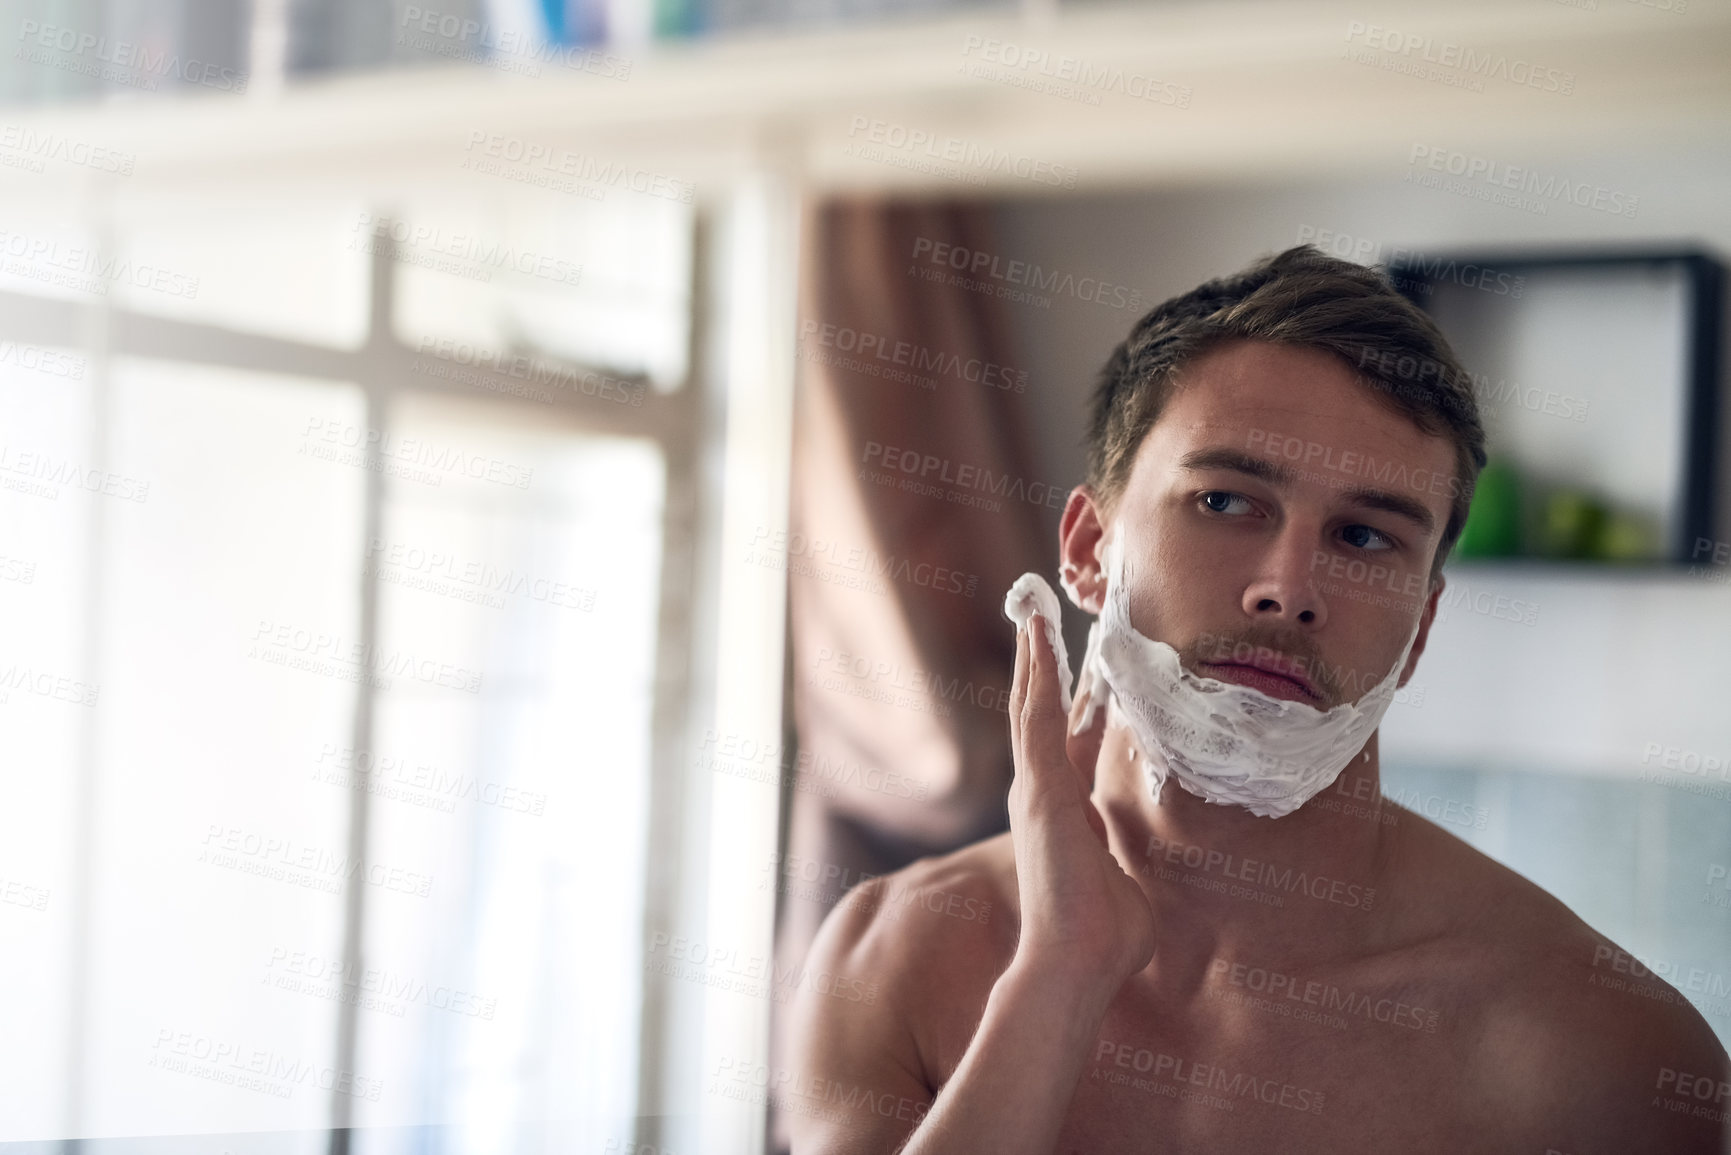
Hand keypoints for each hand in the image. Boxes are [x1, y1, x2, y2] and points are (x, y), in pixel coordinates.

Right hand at [1007, 612, 1155, 995]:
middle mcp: (1039, 795)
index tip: (1086, 670)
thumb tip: (1145, 863)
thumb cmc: (1106, 938)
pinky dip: (1034, 672)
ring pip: (1028, 705)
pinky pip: (1034, 716)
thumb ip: (1130, 860)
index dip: (1074, 704)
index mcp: (1062, 814)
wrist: (1076, 962)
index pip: (1066, 744)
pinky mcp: (1038, 788)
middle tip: (1039, 619)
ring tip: (1032, 611)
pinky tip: (1035, 634)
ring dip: (1032, 656)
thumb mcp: (1128, 882)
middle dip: (1039, 666)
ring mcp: (1033, 789)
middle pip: (1036, 715)